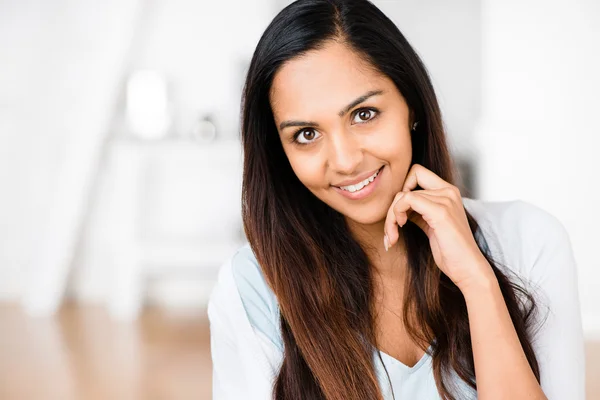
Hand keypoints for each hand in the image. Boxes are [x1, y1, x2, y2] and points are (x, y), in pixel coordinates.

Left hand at [384, 164, 494, 291]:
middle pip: (405, 185)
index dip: (402, 190)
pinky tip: (398, 231)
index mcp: (447, 192)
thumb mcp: (430, 225)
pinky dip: (395, 216)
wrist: (467, 269)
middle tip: (390, 229)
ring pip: (402, 195)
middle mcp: (448, 191)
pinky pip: (407, 200)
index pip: (416, 172)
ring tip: (392, 236)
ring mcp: (445, 200)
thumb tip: (396, 204)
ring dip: (390, 217)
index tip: (400, 213)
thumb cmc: (450, 251)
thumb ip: (418, 210)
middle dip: (392, 208)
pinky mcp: (440, 211)